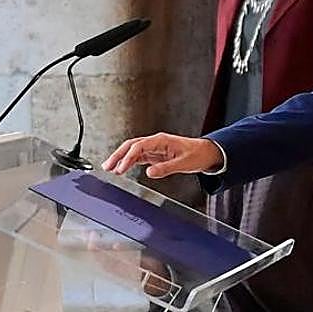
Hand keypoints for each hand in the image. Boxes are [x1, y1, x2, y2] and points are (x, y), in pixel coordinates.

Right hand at [103, 133, 221, 178]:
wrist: (206, 152)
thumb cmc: (197, 154)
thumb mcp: (183, 163)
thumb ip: (166, 168)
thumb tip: (150, 172)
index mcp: (161, 140)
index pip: (139, 146)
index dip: (128, 157)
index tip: (120, 169)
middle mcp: (156, 142)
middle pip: (131, 145)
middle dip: (118, 155)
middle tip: (107, 167)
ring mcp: (154, 147)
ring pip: (132, 151)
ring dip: (121, 158)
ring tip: (109, 168)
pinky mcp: (155, 154)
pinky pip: (138, 156)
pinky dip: (128, 162)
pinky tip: (122, 168)